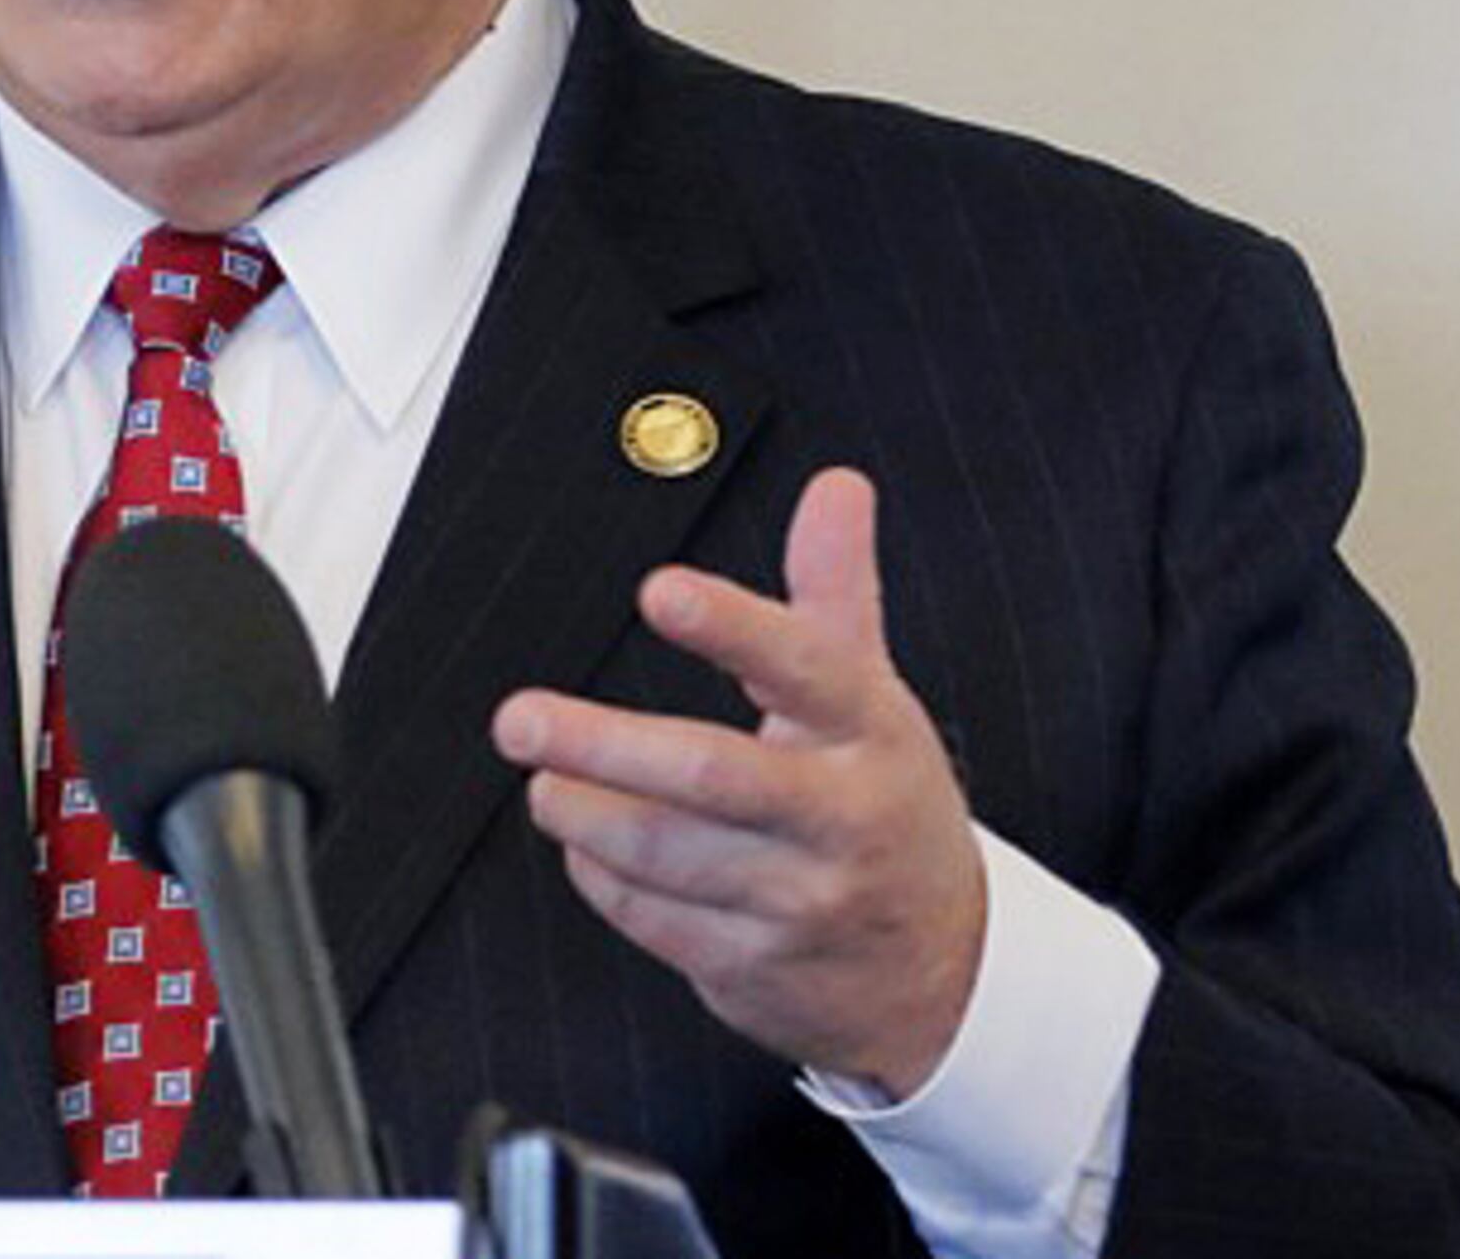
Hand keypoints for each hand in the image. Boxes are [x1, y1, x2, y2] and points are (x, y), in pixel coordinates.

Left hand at [488, 467, 986, 1094]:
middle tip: (518, 717)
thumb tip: (836, 487)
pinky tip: (584, 848)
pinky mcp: (756, 966)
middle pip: (713, 774)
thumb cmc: (883, 807)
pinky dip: (604, 881)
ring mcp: (800, 900)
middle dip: (605, 744)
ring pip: (668, 854)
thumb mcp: (873, 698)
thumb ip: (836, 590)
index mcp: (869, 733)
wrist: (941, 973)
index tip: (662, 590)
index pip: (808, 668)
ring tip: (545, 782)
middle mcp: (839, 817)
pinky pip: (656, 921)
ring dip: (587, 815)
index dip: (735, 628)